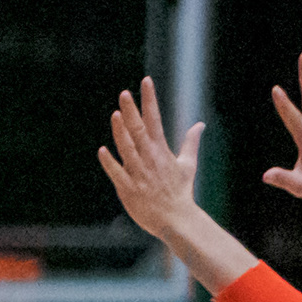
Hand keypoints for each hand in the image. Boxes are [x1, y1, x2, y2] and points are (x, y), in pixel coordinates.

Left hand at [95, 78, 207, 247]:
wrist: (176, 219)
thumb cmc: (180, 192)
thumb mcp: (188, 164)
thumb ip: (190, 143)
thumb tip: (200, 125)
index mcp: (162, 151)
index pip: (154, 119)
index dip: (150, 100)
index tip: (146, 81)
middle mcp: (150, 159)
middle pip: (139, 130)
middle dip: (132, 111)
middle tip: (125, 93)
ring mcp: (139, 173)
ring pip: (128, 149)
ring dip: (121, 132)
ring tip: (116, 113)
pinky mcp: (128, 189)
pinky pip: (117, 173)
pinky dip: (110, 162)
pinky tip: (102, 150)